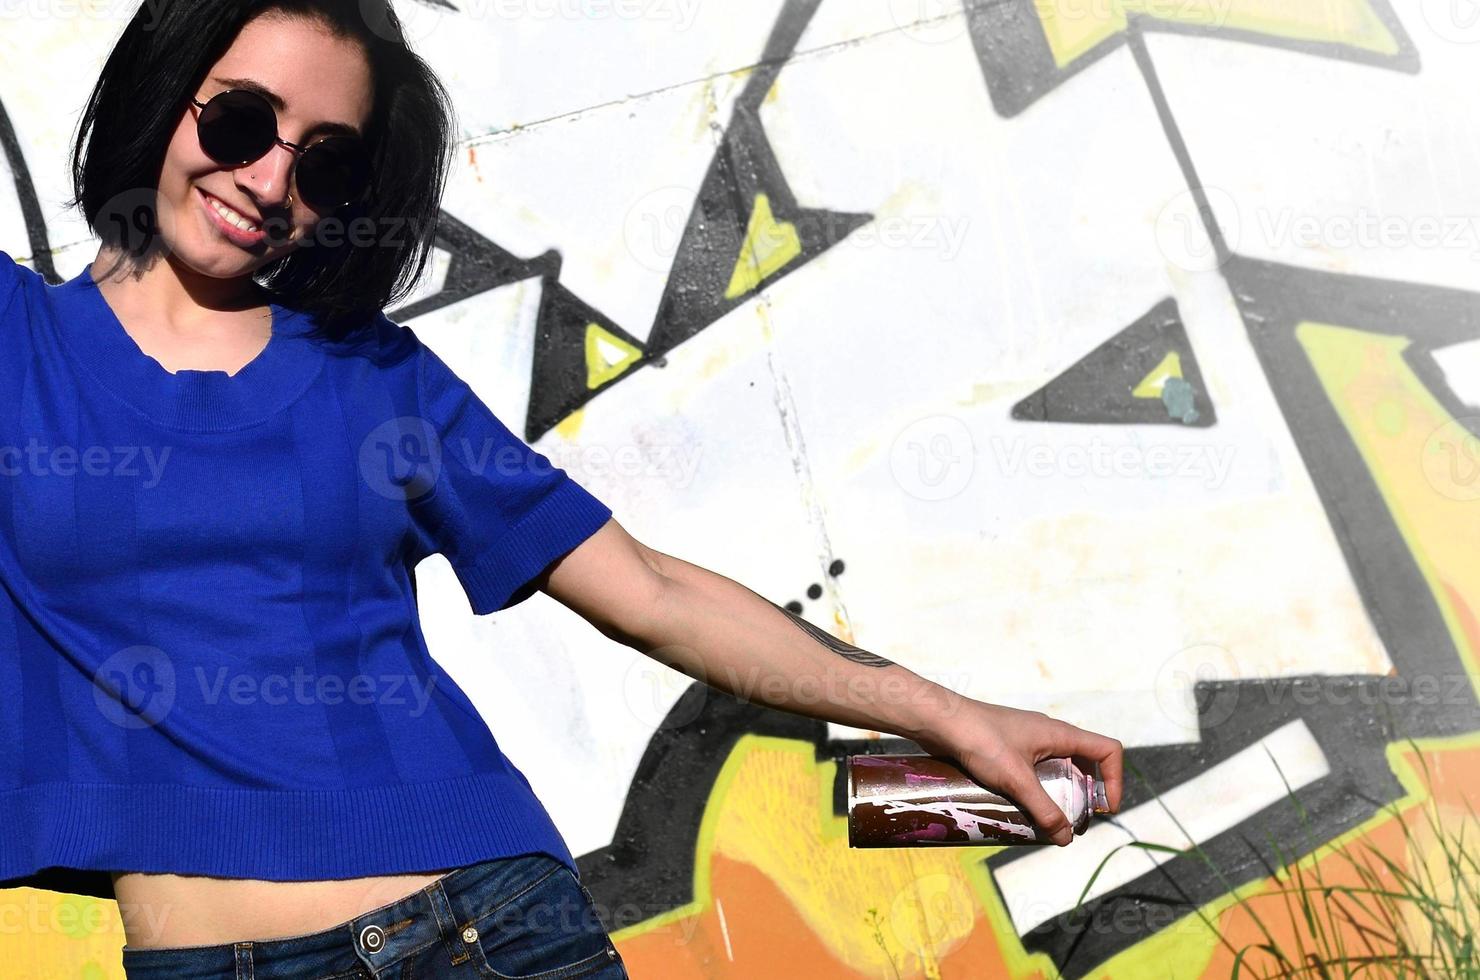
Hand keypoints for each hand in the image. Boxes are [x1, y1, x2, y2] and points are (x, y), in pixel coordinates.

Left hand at [911, 699, 1123, 846]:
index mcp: (1061, 734)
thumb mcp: (1016, 779)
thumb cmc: (980, 740)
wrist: (940, 720)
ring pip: (1059, 768)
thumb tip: (1066, 838)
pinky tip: (1024, 808)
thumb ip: (1043, 809)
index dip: (1115, 780)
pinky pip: (1036, 770)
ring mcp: (1029, 740)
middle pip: (1086, 763)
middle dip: (1088, 793)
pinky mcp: (1010, 748)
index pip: (1108, 750)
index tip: (1104, 808)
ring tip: (1051, 819)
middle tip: (1077, 820)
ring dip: (1062, 793)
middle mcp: (1050, 734)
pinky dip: (1039, 789)